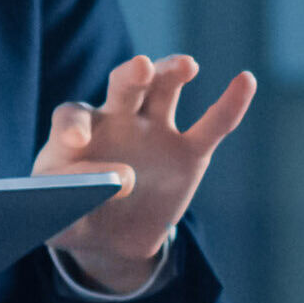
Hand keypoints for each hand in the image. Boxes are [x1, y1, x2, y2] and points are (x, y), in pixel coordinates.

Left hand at [34, 55, 259, 293]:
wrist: (109, 236)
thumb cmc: (73, 217)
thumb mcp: (58, 222)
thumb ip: (61, 209)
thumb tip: (86, 191)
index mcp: (78, 131)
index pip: (73, 117)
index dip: (74, 127)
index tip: (76, 143)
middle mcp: (117, 119)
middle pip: (124, 86)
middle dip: (133, 74)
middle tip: (140, 67)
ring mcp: (155, 131)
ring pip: (165, 90)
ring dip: (173, 72)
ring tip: (186, 66)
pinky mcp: (188, 153)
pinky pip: (212, 126)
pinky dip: (230, 104)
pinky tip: (244, 81)